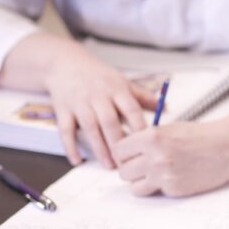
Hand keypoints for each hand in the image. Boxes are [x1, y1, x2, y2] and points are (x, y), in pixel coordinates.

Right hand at [43, 44, 156, 167]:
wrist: (67, 64)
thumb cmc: (99, 76)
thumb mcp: (122, 82)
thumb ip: (142, 97)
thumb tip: (166, 107)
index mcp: (117, 89)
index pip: (131, 108)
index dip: (139, 126)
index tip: (147, 144)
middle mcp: (98, 95)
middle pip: (109, 121)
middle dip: (118, 142)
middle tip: (127, 161)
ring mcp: (79, 103)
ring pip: (90, 128)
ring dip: (99, 148)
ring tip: (109, 165)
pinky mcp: (62, 110)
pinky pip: (66, 131)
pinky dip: (70, 147)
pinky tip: (77, 161)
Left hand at [113, 119, 228, 196]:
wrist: (227, 146)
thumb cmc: (201, 135)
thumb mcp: (169, 129)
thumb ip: (146, 139)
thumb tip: (125, 150)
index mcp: (152, 137)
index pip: (119, 151)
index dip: (124, 153)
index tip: (131, 154)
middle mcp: (155, 157)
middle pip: (123, 171)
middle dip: (132, 168)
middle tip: (144, 164)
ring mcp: (164, 175)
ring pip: (133, 187)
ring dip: (141, 181)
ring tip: (155, 172)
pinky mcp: (174, 189)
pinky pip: (153, 192)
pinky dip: (159, 187)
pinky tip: (172, 175)